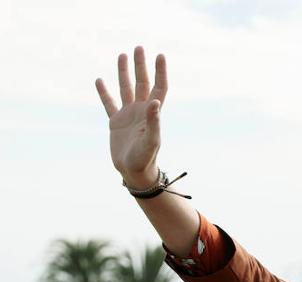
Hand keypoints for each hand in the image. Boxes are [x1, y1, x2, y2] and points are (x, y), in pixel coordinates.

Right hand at [95, 47, 166, 187]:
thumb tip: (155, 102)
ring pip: (125, 88)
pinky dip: (104, 92)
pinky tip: (99, 80)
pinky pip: (109, 103)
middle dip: (140, 66)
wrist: (133, 171)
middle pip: (141, 83)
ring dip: (123, 72)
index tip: (160, 55)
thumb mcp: (151, 140)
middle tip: (138, 47)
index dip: (160, 72)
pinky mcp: (116, 122)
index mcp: (152, 114)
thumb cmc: (145, 158)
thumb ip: (153, 121)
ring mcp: (128, 115)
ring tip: (122, 55)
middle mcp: (141, 111)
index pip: (158, 87)